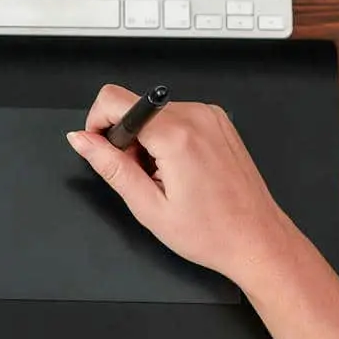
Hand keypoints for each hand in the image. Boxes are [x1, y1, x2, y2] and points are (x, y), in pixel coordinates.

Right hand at [66, 84, 295, 289]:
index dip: (98, 123)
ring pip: (155, 112)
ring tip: (167, 177)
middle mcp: (196, 117)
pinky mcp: (218, 120)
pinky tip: (181, 170)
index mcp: (176, 136)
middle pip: (134, 106)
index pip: (114, 100)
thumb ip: (110, 167)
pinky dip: (169, 138)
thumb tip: (81, 140)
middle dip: (126, 139)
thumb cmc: (212, 232)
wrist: (256, 239)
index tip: (104, 149)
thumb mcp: (148, 207)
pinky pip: (177, 117)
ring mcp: (211, 116)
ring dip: (148, 140)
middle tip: (144, 177)